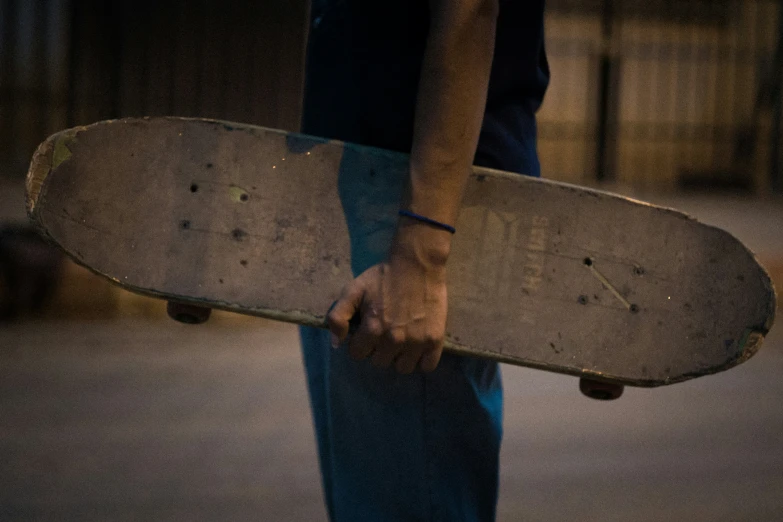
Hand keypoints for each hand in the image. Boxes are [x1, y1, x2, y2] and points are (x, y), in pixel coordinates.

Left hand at [326, 222, 450, 373]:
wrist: (417, 264)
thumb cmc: (383, 277)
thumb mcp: (353, 290)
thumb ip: (338, 316)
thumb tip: (336, 344)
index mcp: (372, 329)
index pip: (358, 355)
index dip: (360, 343)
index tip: (367, 331)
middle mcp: (394, 340)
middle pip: (380, 362)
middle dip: (378, 350)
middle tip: (385, 332)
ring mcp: (416, 342)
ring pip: (402, 368)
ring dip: (400, 357)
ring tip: (402, 340)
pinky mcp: (435, 340)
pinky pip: (427, 366)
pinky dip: (422, 360)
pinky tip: (417, 345)